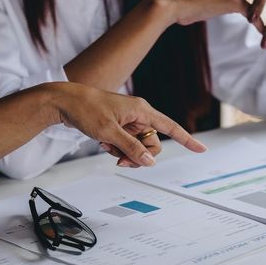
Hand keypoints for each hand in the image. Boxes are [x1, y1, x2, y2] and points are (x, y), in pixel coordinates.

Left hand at [50, 83, 207, 167]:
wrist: (64, 102)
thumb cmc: (86, 109)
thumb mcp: (109, 132)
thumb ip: (131, 148)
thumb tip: (149, 162)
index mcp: (142, 110)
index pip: (171, 127)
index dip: (187, 140)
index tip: (201, 149)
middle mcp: (139, 115)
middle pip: (152, 144)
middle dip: (139, 156)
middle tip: (121, 161)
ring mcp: (129, 121)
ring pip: (138, 147)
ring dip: (125, 153)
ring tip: (106, 147)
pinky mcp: (119, 126)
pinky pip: (127, 144)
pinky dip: (116, 148)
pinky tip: (102, 142)